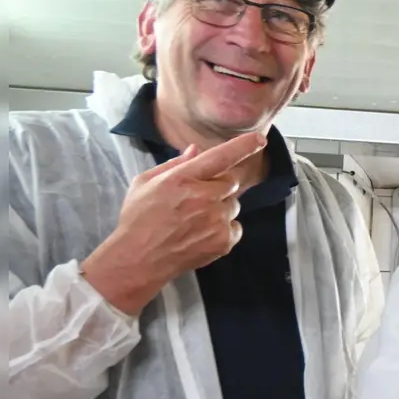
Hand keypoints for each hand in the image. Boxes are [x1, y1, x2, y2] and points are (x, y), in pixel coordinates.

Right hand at [80, 132, 267, 314]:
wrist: (138, 259)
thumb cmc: (139, 219)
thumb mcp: (145, 182)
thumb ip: (175, 164)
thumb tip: (197, 149)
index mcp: (182, 178)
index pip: (220, 157)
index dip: (243, 146)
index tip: (259, 139)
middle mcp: (202, 197)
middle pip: (231, 182)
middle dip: (219, 187)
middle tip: (197, 199)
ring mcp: (215, 220)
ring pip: (233, 205)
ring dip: (220, 208)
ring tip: (194, 220)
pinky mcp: (223, 240)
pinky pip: (236, 226)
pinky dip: (224, 229)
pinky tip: (201, 234)